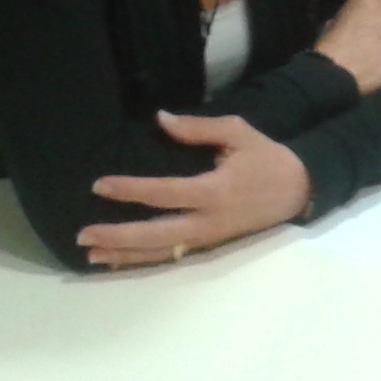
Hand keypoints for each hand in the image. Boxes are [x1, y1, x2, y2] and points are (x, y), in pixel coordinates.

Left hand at [80, 111, 310, 266]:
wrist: (297, 190)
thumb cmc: (265, 157)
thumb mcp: (238, 132)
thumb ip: (198, 128)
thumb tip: (161, 119)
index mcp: (214, 191)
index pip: (165, 193)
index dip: (131, 190)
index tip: (100, 185)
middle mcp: (208, 222)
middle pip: (157, 235)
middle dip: (119, 237)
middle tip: (83, 235)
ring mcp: (207, 239)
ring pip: (160, 253)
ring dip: (124, 254)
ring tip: (90, 254)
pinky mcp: (208, 246)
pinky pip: (170, 256)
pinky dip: (141, 260)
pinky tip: (116, 260)